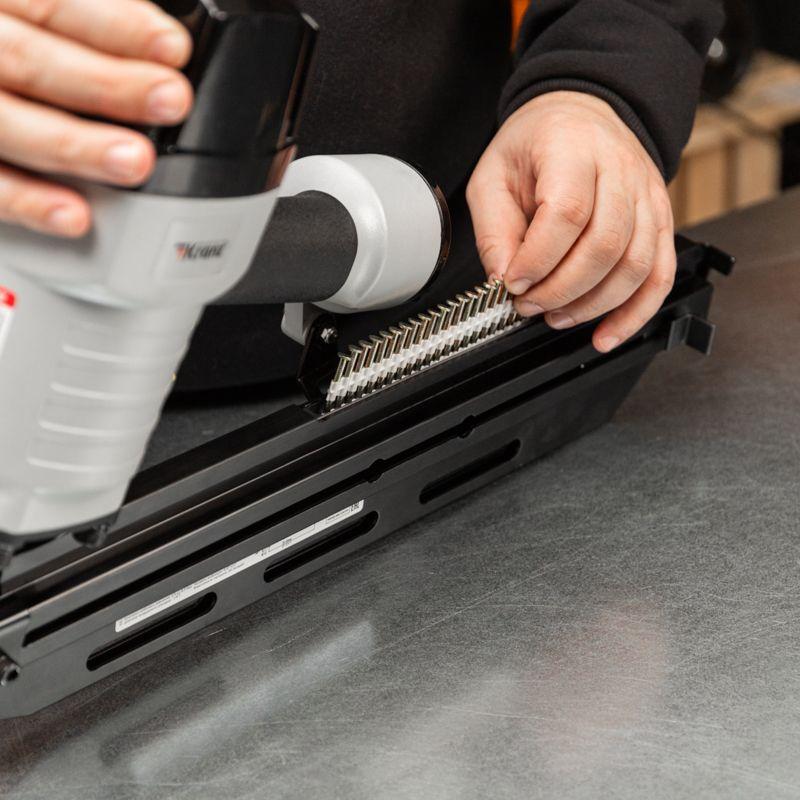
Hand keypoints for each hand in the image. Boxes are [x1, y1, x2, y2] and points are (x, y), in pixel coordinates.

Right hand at [0, 0, 193, 237]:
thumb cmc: (11, 61)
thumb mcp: (31, 28)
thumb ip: (77, 32)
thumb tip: (163, 49)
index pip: (49, 6)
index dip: (115, 25)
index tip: (174, 47)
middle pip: (30, 61)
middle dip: (107, 83)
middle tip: (171, 100)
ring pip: (8, 125)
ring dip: (77, 146)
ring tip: (135, 161)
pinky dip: (30, 202)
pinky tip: (76, 215)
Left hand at [467, 91, 675, 352]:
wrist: (580, 117)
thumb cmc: (536, 146)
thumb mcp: (493, 177)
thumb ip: (493, 230)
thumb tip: (502, 280)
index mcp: (574, 150)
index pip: (566, 213)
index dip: (538, 259)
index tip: (513, 283)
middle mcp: (620, 171)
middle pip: (604, 245)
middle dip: (561, 290)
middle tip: (529, 305)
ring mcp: (648, 197)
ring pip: (636, 265)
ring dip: (593, 305)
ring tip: (556, 318)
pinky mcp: (661, 221)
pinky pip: (659, 275)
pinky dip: (635, 313)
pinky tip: (606, 335)